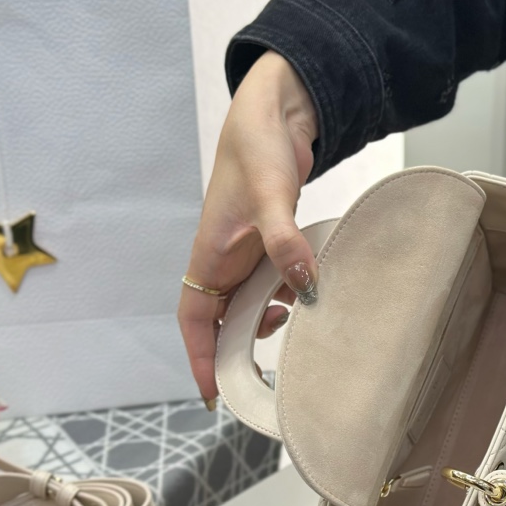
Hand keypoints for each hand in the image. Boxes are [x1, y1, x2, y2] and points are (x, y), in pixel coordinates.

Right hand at [178, 51, 319, 404]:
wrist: (276, 110)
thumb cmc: (256, 148)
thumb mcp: (270, 197)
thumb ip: (284, 241)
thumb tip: (303, 286)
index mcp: (209, 254)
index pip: (195, 319)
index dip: (202, 358)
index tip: (215, 394)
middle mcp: (224, 259)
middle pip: (223, 321)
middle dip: (239, 353)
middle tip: (264, 384)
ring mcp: (248, 252)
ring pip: (251, 304)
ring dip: (269, 323)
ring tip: (294, 340)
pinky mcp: (270, 241)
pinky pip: (275, 282)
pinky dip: (290, 296)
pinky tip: (310, 297)